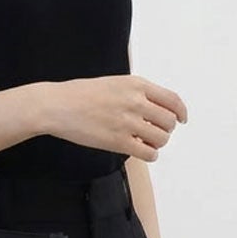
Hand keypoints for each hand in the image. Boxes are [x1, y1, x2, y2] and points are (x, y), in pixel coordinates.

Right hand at [40, 75, 187, 161]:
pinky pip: (148, 153)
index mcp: (136, 85)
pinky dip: (150, 155)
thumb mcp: (113, 83)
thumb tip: (153, 107)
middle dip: (165, 129)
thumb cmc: (78, 94)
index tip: (181, 120)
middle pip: (169, 121)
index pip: (172, 100)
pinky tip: (140, 151)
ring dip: (157, 142)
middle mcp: (136, 102)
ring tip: (144, 142)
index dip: (181, 113)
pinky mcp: (118, 141)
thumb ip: (135, 92)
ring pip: (161, 138)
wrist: (55, 106)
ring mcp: (127, 122)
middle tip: (154, 132)